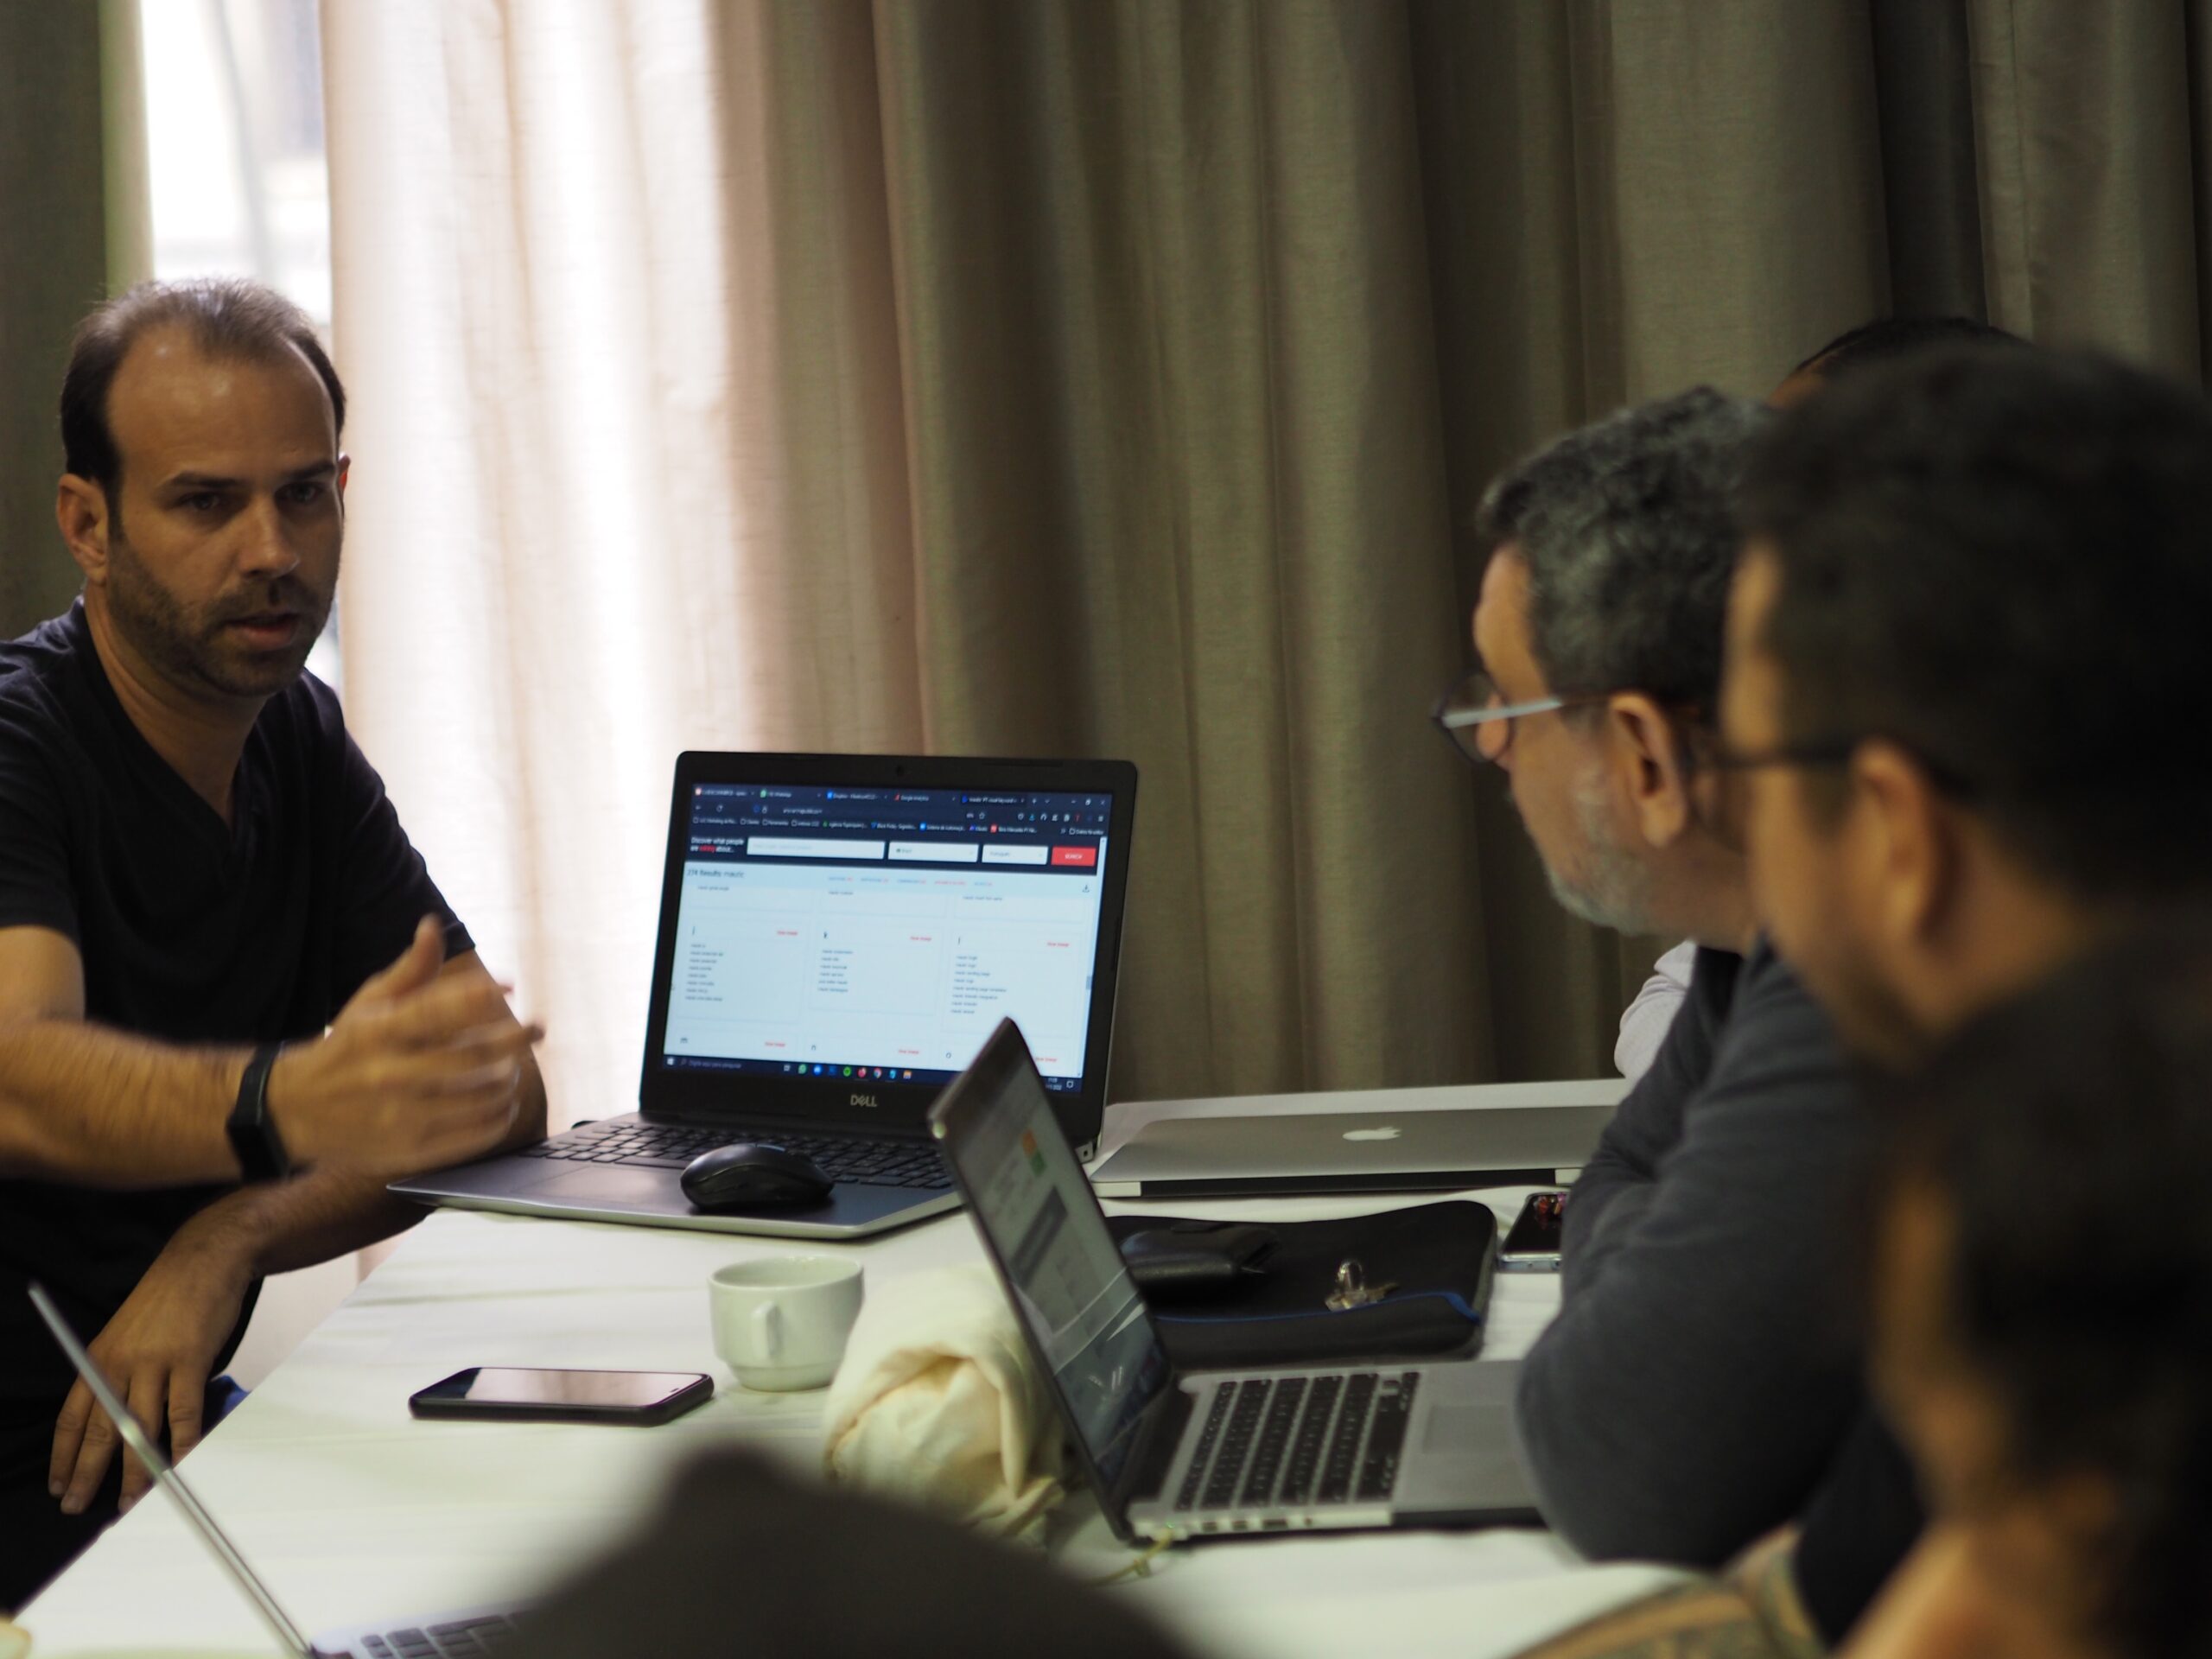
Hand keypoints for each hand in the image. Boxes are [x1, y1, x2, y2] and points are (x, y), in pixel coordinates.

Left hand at [49, 1229, 250, 1516]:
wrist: (203, 1260)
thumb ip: (121, 1373)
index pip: (71, 1418)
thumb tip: (121, 1420)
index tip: (58, 1486)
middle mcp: (119, 1364)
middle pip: (99, 1431)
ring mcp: (154, 1363)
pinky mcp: (190, 1361)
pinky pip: (183, 1413)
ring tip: (131, 1501)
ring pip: (139, 1430)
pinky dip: (183, 1444)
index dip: (63, 1456)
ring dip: (135, 1471)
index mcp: (97, 1358)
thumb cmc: (168, 1298)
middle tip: (79, 1507)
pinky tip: (180, 1465)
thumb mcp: (126, 1333)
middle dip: (87, 1474)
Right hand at [268, 918, 543, 1178]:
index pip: (437, 1010)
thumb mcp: (368, 1003)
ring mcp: (400, 1117)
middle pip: (471, 1059)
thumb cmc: (345, 1047)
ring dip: (508, 1079)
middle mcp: (388, 1074)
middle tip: (535, 1029)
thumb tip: (433, 926)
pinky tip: (502, 1104)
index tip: (512, 986)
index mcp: (378, 1032)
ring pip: (479, 1099)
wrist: (294, 1111)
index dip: (480, 997)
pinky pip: (472, 1135)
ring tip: (512, 1068)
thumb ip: (409, 969)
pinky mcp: (410, 1151)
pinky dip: (498, 1118)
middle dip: (513, 1041)